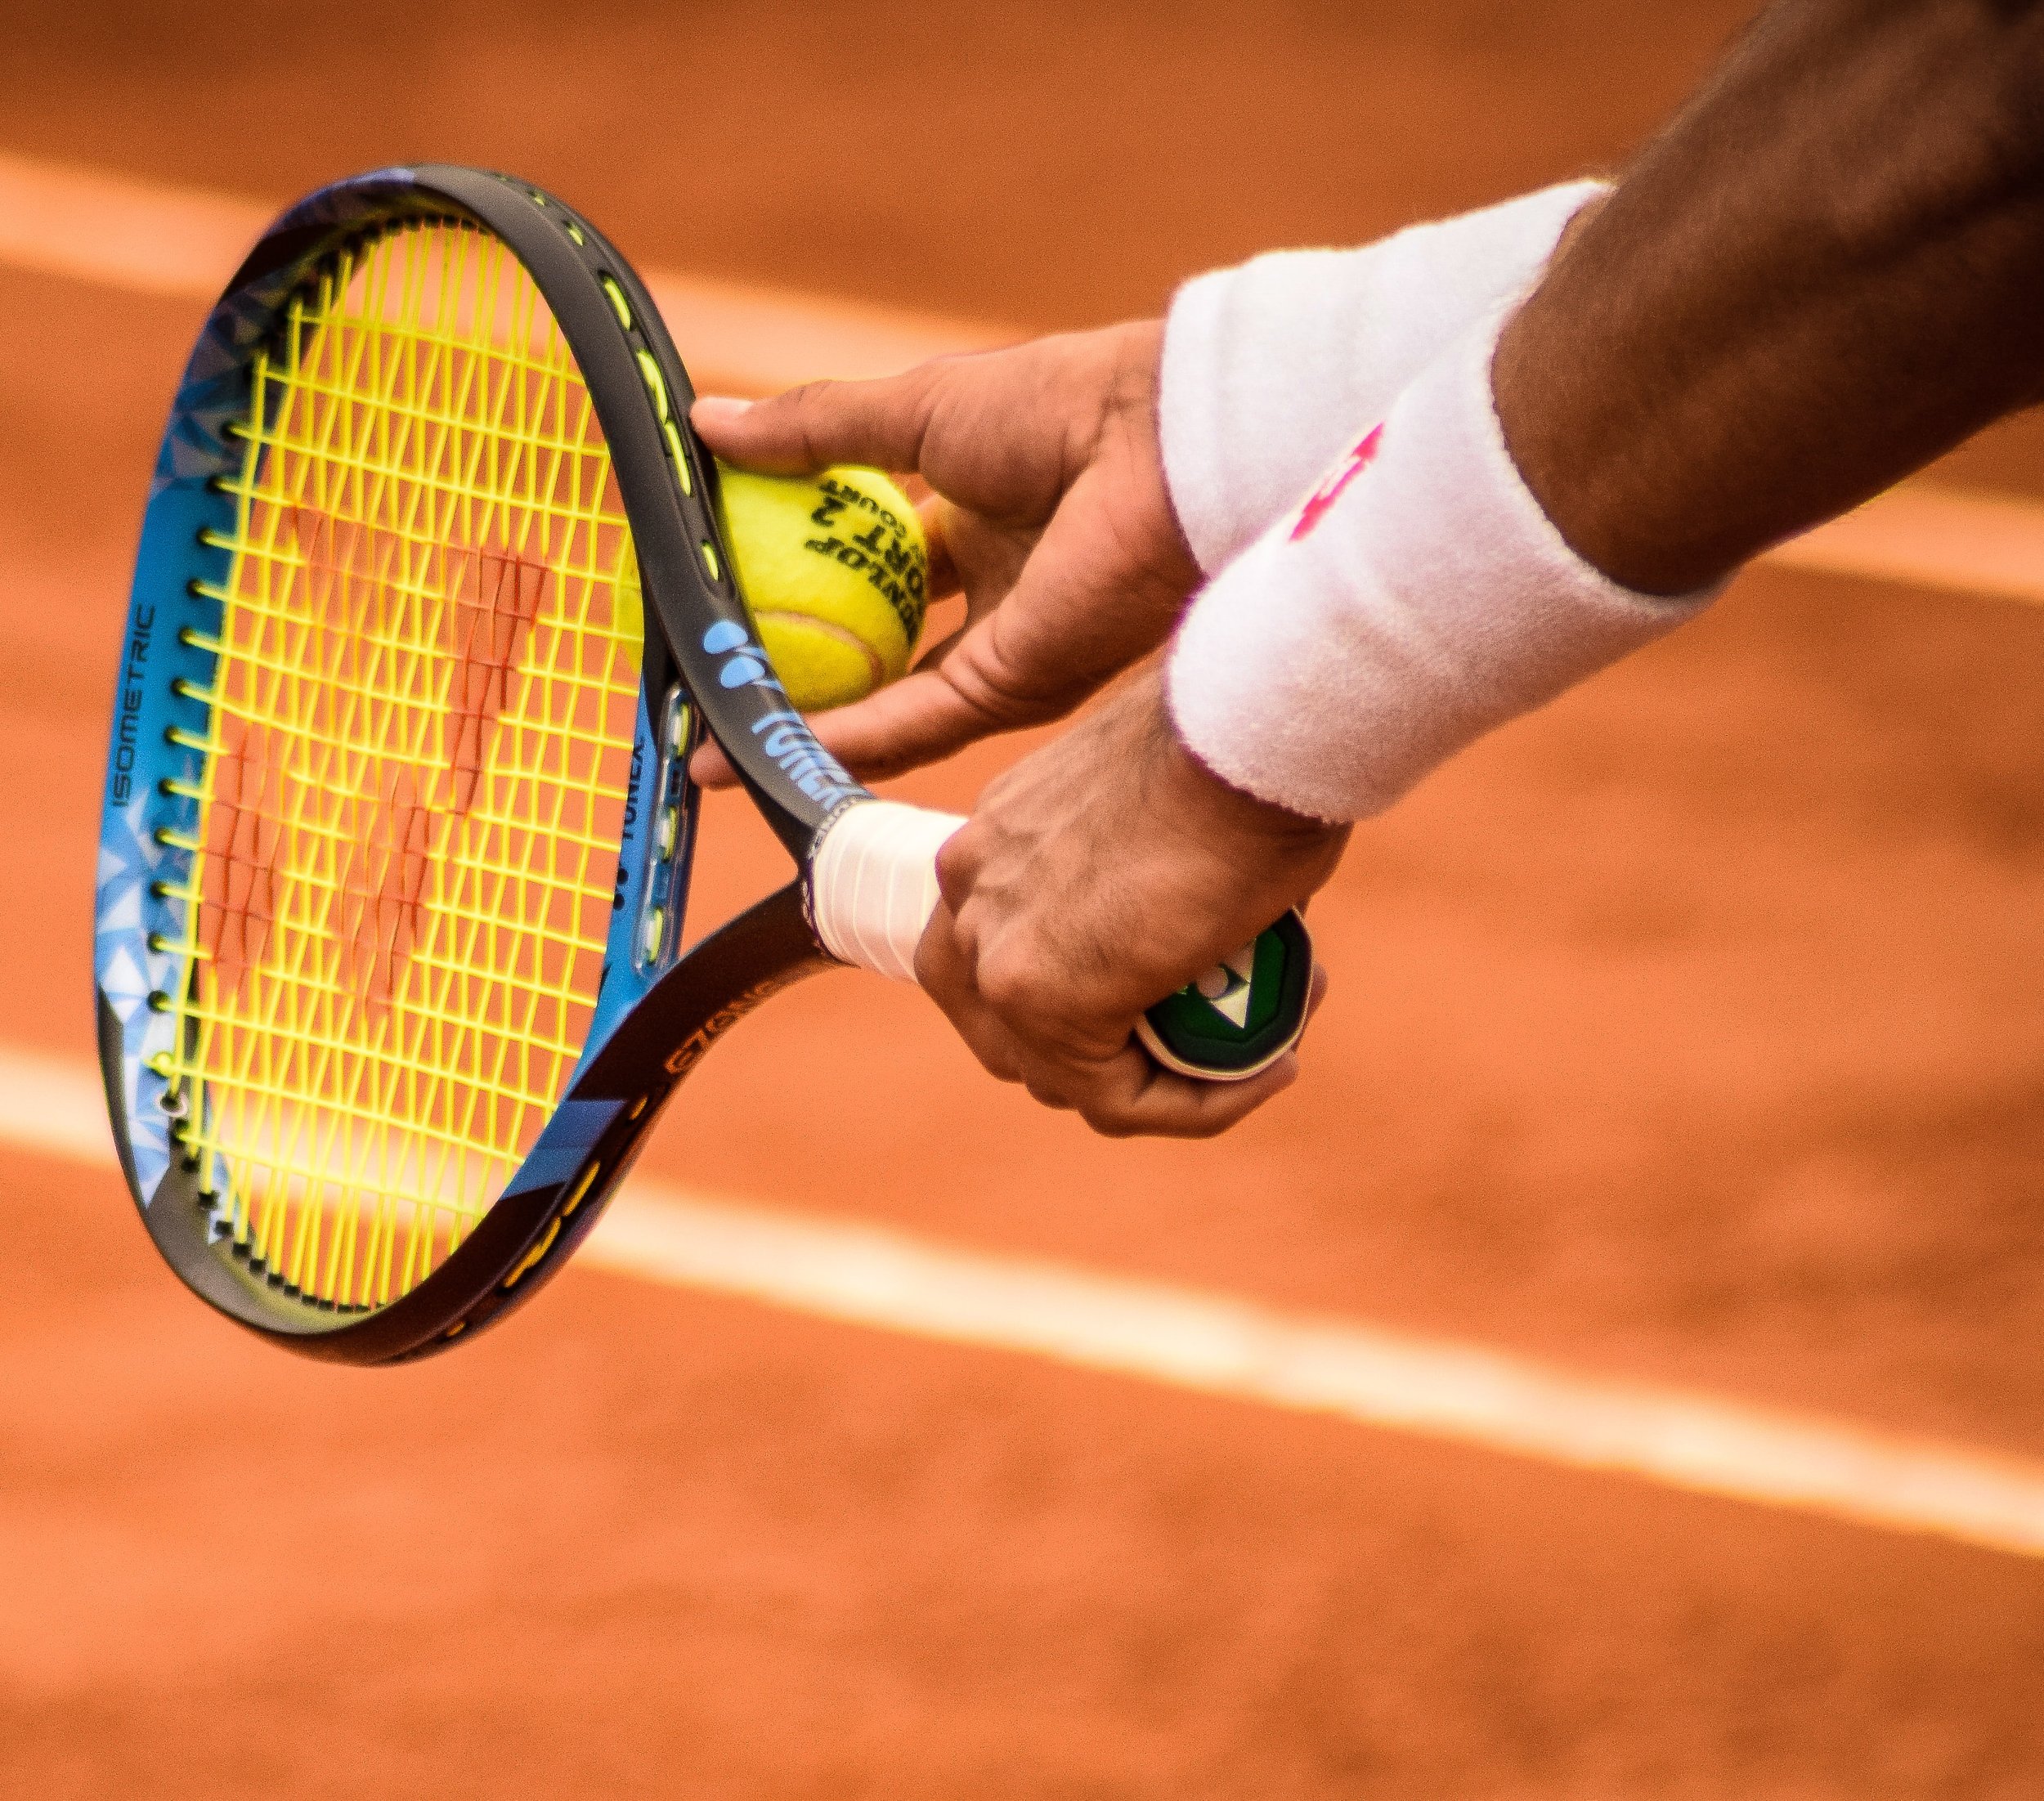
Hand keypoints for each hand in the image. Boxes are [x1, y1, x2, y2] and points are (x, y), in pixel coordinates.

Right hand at [689, 321, 1198, 783]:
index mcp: (974, 519)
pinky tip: (765, 743)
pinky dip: (837, 738)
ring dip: (800, 723)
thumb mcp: (912, 410)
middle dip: (794, 671)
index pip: (867, 566)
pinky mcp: (1011, 690)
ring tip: (711, 741)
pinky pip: (909, 724)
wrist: (1154, 447)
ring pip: (883, 704)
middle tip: (708, 682)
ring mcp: (1001, 649)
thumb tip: (707, 426)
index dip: (795, 578)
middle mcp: (990, 594)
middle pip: (873, 648)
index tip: (720, 589)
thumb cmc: (1056, 406)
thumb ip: (812, 431)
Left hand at [917, 664, 1346, 1137]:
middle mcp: (970, 890)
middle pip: (1009, 1029)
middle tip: (1217, 1037)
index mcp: (994, 837)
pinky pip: (1117, 1099)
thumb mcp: (1173, 803)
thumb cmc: (1242, 743)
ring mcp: (993, 946)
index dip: (1091, 998)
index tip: (1191, 991)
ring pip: (1063, 1077)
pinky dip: (1196, 1106)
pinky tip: (1271, 1070)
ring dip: (1167, 1084)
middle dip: (1112, 1053)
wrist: (1248, 727)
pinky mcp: (1038, 996)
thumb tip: (1206, 923)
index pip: (1003, 955)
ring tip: (1266, 1049)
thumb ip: (1154, 867)